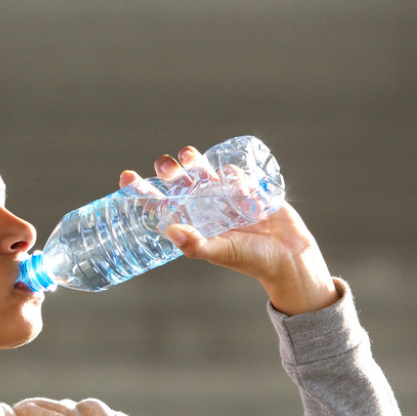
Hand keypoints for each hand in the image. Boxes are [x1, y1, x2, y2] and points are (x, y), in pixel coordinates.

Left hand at [119, 146, 339, 314]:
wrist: (291, 258)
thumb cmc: (253, 260)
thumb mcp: (222, 252)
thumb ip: (197, 245)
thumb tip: (170, 230)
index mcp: (194, 225)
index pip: (161, 205)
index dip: (142, 191)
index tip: (125, 176)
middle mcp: (206, 211)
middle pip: (180, 185)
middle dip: (170, 172)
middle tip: (166, 165)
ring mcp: (226, 200)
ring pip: (204, 175)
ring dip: (194, 163)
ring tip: (187, 154)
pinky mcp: (249, 192)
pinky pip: (234, 175)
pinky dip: (230, 171)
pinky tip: (230, 173)